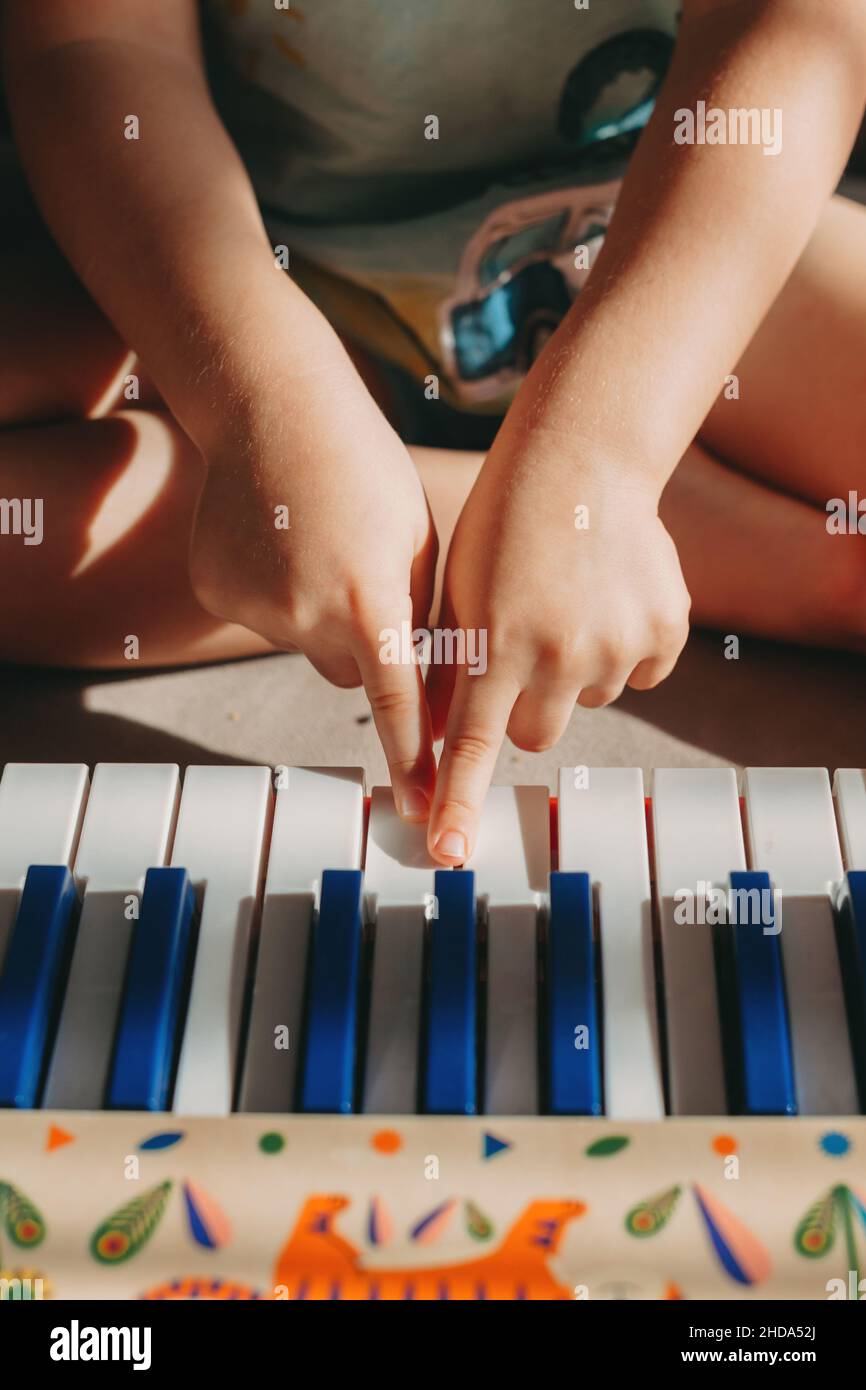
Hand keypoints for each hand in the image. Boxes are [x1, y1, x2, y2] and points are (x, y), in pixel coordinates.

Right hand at [189, 348, 438, 817]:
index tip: (423, 810)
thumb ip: (419, 617)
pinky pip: (261, 618)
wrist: (272, 406)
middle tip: (360, 574)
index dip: (413, 761)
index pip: (398, 704)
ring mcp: (254, 605)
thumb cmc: (365, 468)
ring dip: (315, 612)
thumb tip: (423, 687)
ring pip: (302, 643)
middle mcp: (308, 613)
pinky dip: (273, 592)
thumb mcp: (416, 542)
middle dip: (362, 642)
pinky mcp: (216, 592)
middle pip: (348, 672)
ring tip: (315, 540)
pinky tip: (277, 539)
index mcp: (371, 598)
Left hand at [425, 427, 689, 862]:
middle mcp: (558, 654)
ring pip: (587, 699)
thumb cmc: (504, 525)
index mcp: (496, 644)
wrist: (582, 461)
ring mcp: (617, 645)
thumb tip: (440, 741)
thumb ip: (454, 670)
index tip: (450, 852)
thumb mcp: (458, 594)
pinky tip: (606, 598)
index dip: (459, 802)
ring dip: (573, 670)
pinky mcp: (665, 631)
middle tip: (521, 647)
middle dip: (523, 707)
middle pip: (535, 733)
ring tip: (564, 602)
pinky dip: (623, 648)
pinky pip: (639, 672)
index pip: (473, 745)